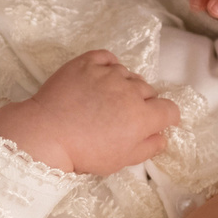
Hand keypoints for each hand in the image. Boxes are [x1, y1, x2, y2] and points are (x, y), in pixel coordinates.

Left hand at [0, 50, 180, 175]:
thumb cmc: (84, 153)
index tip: (157, 121)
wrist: (47, 134)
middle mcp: (130, 90)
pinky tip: (101, 77)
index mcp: (143, 116)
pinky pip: (107, 58)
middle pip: (149, 91)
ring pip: (128, 74)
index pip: (170, 109)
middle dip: (142, 102)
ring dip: (123, 85)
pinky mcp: (87, 62)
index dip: (166, 117)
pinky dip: (109, 65)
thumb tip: (163, 136)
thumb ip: (148, 147)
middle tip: (122, 116)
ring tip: (106, 99)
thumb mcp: (121, 160)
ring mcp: (108, 73)